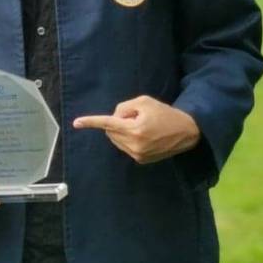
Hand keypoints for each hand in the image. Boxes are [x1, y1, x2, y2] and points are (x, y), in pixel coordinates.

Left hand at [72, 96, 200, 164]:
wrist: (187, 131)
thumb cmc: (164, 113)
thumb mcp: (144, 102)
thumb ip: (123, 108)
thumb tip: (113, 119)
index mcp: (134, 129)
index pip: (108, 124)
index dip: (91, 122)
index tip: (76, 123)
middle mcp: (134, 145)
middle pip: (110, 132)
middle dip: (117, 122)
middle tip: (135, 117)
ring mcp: (138, 155)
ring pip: (116, 140)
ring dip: (121, 131)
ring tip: (142, 126)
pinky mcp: (142, 161)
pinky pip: (125, 147)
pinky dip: (128, 139)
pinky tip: (144, 136)